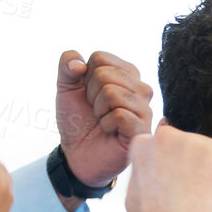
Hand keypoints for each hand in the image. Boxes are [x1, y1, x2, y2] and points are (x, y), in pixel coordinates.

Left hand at [55, 50, 154, 187]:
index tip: (89, 95)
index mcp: (126, 73)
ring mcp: (144, 108)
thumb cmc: (77, 120)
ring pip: (112, 93)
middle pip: (104, 74)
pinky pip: (119, 114)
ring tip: (103, 120)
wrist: (78, 154)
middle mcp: (140, 88)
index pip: (99, 58)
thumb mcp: (66, 88)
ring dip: (98, 110)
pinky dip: (105, 123)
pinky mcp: (143, 128)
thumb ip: (67, 65)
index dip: (85, 77)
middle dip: (91, 95)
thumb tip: (78, 63)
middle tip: (96, 111)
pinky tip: (110, 131)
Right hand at [121, 124, 211, 211]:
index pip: (178, 147)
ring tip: (203, 205)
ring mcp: (194, 145)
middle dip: (205, 174)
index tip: (178, 194)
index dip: (184, 174)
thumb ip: (149, 170)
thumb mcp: (137, 191)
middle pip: (203, 149)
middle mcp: (167, 137)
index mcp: (145, 144)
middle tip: (192, 203)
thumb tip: (154, 159)